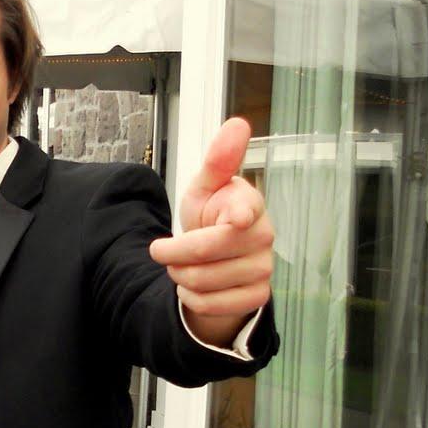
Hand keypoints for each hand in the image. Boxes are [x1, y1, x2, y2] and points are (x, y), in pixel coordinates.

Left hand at [148, 117, 273, 346]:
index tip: (232, 218)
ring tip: (181, 267)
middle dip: (173, 254)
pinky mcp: (257, 297)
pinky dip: (191, 298)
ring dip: (179, 276)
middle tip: (163, 251)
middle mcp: (263, 236)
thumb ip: (218, 160)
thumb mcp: (206, 186)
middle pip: (204, 252)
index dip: (238, 215)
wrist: (218, 257)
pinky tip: (193, 286)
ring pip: (203, 281)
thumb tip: (238, 123)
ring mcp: (264, 268)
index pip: (246, 210)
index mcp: (249, 204)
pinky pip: (211, 305)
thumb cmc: (212, 215)